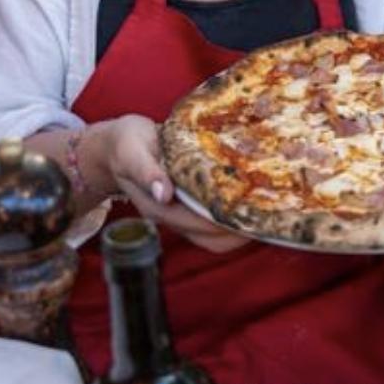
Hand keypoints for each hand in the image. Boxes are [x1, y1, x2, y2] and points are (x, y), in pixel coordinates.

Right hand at [95, 116, 250, 253]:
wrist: (116, 144)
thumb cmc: (125, 145)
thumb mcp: (131, 153)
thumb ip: (146, 172)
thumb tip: (164, 194)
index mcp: (159, 207)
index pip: (196, 225)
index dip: (223, 222)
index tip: (249, 213)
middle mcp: (173, 215)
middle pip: (211, 239)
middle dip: (239, 232)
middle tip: (267, 213)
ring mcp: (182, 211)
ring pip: (215, 233)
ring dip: (239, 225)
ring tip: (265, 206)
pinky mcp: (189, 201)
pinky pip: (213, 216)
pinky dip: (233, 211)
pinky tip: (251, 195)